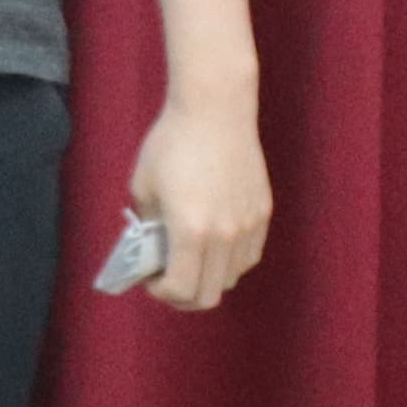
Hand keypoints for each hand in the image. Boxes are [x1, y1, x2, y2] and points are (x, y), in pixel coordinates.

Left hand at [125, 94, 274, 311]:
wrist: (215, 110)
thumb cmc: (172, 143)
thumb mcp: (143, 187)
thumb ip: (146, 227)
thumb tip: (149, 251)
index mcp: (191, 231)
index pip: (182, 289)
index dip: (162, 294)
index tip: (149, 281)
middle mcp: (225, 236)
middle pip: (209, 295)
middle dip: (183, 296)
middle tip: (166, 280)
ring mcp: (248, 226)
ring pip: (231, 277)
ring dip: (207, 278)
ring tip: (188, 259)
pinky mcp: (263, 214)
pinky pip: (247, 256)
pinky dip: (228, 261)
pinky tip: (211, 244)